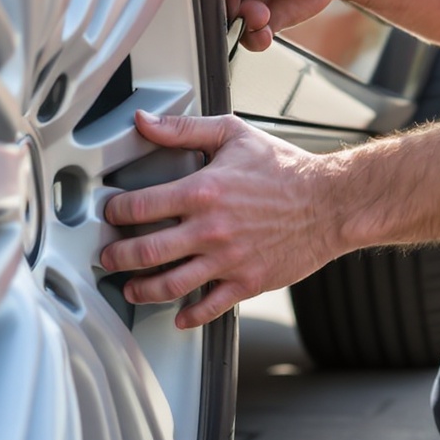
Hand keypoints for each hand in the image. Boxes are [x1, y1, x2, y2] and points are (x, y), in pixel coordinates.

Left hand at [99, 109, 347, 326]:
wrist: (331, 202)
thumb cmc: (285, 169)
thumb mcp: (233, 135)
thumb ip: (184, 129)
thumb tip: (145, 122)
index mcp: (202, 192)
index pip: (139, 206)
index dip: (115, 212)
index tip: (111, 214)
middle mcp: (210, 229)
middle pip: (145, 252)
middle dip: (117, 258)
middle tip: (108, 258)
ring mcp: (227, 260)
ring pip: (169, 285)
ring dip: (142, 290)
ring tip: (132, 288)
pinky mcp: (246, 282)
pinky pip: (209, 307)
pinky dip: (188, 316)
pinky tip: (178, 316)